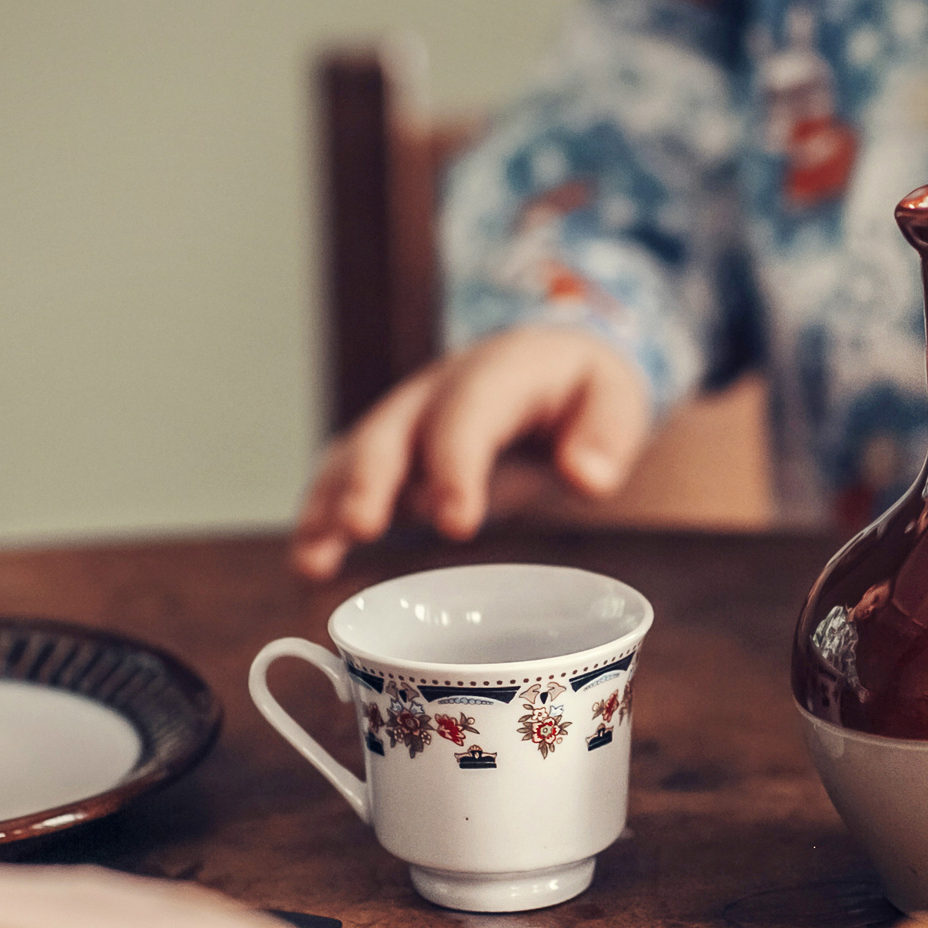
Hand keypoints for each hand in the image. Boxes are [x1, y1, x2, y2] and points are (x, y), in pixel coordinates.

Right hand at [289, 327, 651, 579]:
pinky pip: (347, 479)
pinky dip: (324, 517)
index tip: (456, 524)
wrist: (554, 364)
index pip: (467, 411)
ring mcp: (408, 419)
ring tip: (313, 558)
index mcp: (497, 371)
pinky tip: (310, 563)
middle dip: (372, 478)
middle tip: (364, 528)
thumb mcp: (616, 398)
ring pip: (356, 455)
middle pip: (392, 429)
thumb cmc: (585, 391)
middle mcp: (438, 390)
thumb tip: (587, 475)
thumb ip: (608, 435)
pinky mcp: (394, 452)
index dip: (455, 464)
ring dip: (331, 504)